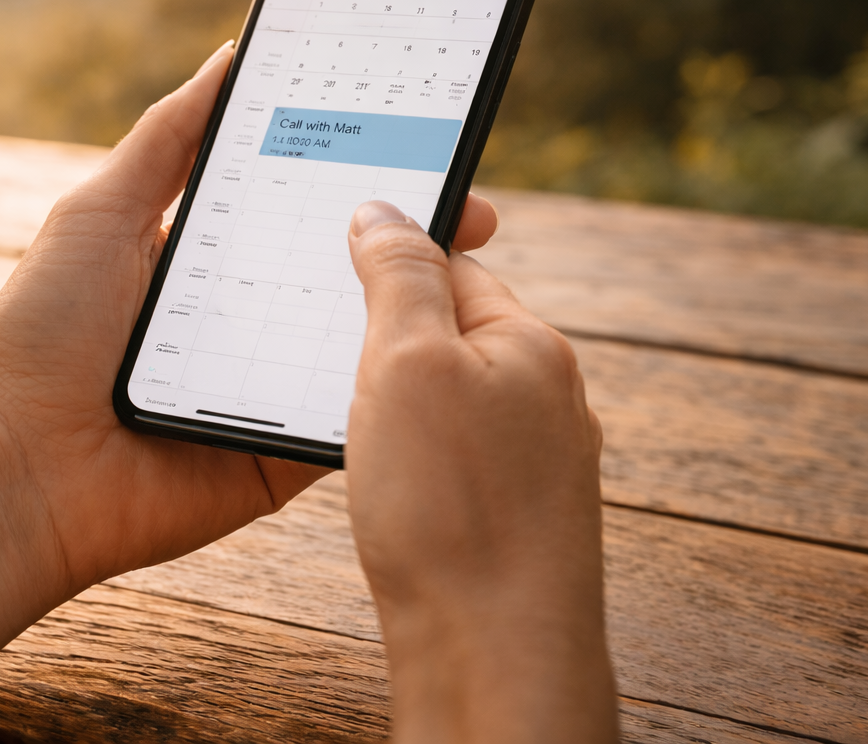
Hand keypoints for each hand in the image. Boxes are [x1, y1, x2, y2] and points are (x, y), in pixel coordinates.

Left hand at [0, 41, 497, 699]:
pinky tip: (432, 344)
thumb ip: (169, 139)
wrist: (17, 468)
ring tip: (470, 262)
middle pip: (347, 268)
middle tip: (473, 203)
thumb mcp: (100, 210)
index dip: (359, 172)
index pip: (302, 205)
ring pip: (363, 338)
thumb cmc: (42, 332)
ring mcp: (274, 388)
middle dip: (412, 235)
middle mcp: (252, 319)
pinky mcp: (286, 454)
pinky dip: (390, 383)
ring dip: (416, 304)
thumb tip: (230, 56)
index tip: (420, 135)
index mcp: (212, 260)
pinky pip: (353, 413)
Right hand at [344, 200, 617, 742]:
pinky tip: (387, 489)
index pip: (452, 265)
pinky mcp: (518, 519)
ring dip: (396, 405)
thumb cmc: (451, 510)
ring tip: (349, 429)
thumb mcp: (408, 364)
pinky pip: (454, 461)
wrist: (495, 657)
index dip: (386, 261)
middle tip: (320, 355)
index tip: (328, 262)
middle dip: (385, 340)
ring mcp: (538, 463)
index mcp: (530, 344)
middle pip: (450, 334)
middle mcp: (547, 397)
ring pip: (449, 402)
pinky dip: (412, 461)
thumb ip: (398, 276)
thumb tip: (384, 210)